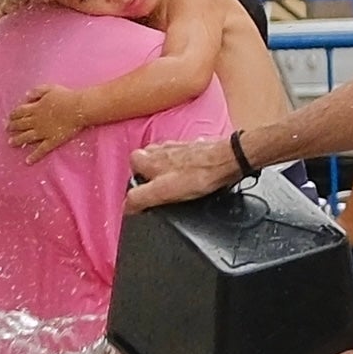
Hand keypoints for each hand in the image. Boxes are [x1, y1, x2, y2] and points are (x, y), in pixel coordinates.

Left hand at [7, 86, 84, 157]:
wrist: (78, 108)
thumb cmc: (66, 97)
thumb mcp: (49, 88)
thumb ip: (36, 91)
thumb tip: (26, 96)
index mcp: (35, 108)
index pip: (20, 112)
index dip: (13, 115)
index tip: (9, 117)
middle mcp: (36, 121)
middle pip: (21, 124)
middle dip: (12, 126)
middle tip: (6, 129)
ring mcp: (43, 132)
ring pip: (27, 137)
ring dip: (17, 140)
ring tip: (10, 143)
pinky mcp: (52, 141)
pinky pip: (41, 150)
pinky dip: (34, 156)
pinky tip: (28, 161)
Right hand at [128, 131, 242, 212]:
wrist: (227, 160)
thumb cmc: (198, 175)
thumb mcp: (162, 193)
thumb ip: (139, 199)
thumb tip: (125, 207)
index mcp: (146, 158)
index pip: (130, 172)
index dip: (138, 187)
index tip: (150, 198)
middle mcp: (157, 149)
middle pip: (146, 165)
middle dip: (153, 178)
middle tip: (166, 193)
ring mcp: (175, 146)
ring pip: (163, 161)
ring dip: (168, 172)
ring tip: (180, 186)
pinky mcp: (191, 147)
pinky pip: (181, 159)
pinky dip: (184, 168)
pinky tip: (192, 177)